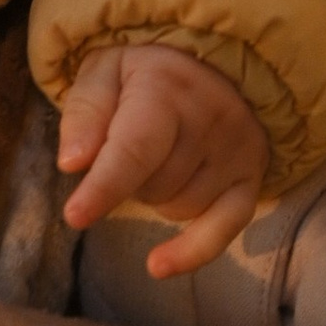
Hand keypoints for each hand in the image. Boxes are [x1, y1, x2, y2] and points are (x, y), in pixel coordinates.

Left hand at [57, 45, 268, 277]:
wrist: (220, 60)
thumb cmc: (147, 71)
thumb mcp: (105, 70)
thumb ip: (86, 112)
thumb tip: (72, 163)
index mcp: (165, 90)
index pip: (135, 149)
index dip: (104, 186)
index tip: (75, 216)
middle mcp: (209, 122)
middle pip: (151, 186)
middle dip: (127, 180)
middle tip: (128, 144)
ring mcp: (236, 153)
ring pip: (178, 208)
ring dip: (156, 197)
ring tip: (158, 158)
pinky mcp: (252, 178)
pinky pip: (224, 229)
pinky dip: (192, 250)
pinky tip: (158, 265)